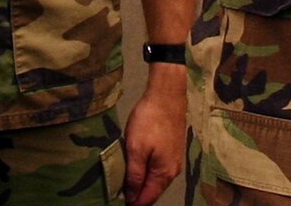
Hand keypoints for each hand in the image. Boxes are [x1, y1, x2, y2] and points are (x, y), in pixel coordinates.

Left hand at [120, 70, 187, 204]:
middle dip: (137, 194)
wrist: (167, 95)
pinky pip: (159, 169)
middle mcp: (173, 171)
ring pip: (156, 180)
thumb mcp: (136, 148)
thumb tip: (131, 197)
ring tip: (124, 180)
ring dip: (142, 183)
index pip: (147, 199)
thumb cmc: (149, 121)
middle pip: (153, 191)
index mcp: (164, 174)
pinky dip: (148, 172)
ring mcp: (175, 160)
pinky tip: (137, 166)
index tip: (116, 200)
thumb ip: (134, 175)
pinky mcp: (173, 150)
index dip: (132, 202)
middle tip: (118, 191)